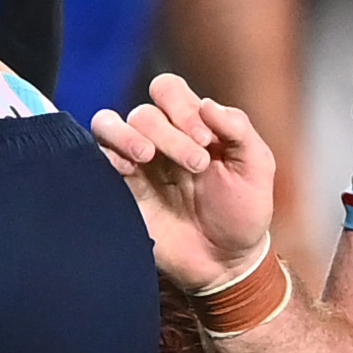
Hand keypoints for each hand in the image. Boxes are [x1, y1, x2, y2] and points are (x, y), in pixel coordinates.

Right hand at [91, 73, 279, 292]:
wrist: (225, 263)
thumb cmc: (242, 213)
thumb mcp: (256, 167)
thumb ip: (238, 129)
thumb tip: (206, 103)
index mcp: (191, 126)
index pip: (168, 90)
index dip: (181, 106)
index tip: (206, 141)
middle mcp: (159, 139)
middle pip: (144, 112)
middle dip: (171, 134)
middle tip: (197, 165)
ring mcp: (136, 164)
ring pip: (109, 123)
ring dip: (128, 134)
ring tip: (147, 156)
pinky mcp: (119, 189)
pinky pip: (96, 157)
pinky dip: (109, 154)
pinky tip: (131, 170)